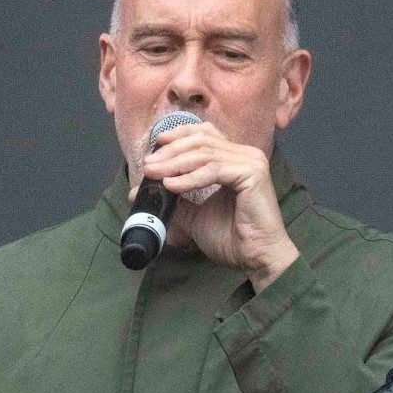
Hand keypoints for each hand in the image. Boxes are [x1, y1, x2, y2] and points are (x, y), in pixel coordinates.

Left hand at [139, 121, 297, 290]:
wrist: (255, 257)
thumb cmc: (231, 238)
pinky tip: (171, 185)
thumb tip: (137, 191)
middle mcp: (245, 155)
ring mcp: (251, 162)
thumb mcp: (193, 215)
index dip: (178, 135)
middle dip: (170, 151)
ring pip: (204, 154)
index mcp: (234, 159)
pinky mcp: (252, 174)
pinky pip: (213, 170)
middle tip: (148, 165)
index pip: (205, 134)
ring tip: (153, 174)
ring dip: (174, 164)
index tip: (155, 145)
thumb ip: (172, 200)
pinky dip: (189, 178)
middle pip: (202, 141)